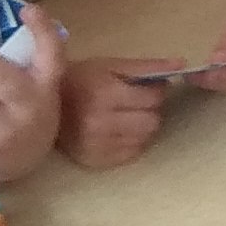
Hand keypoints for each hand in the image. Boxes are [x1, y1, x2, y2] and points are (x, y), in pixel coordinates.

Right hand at [61, 54, 171, 170]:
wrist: (44, 103)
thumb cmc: (81, 78)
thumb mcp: (111, 65)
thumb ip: (147, 66)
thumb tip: (181, 65)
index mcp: (104, 94)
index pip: (153, 99)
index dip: (156, 90)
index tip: (149, 86)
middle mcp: (100, 123)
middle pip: (152, 122)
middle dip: (151, 109)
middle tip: (137, 102)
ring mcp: (96, 145)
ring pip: (144, 139)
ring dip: (142, 126)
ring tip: (126, 115)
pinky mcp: (94, 161)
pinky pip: (131, 153)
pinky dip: (131, 141)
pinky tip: (117, 130)